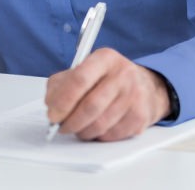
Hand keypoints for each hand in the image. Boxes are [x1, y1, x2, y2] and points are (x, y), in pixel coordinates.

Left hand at [44, 48, 170, 141]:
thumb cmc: (107, 79)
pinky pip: (111, 135)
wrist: (143, 86)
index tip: (52, 115)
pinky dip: (98, 136)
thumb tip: (51, 106)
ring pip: (100, 124)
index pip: (79, 79)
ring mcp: (134, 95)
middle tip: (61, 127)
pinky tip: (96, 129)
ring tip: (78, 128)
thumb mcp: (83, 71)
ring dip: (83, 131)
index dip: (62, 101)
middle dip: (70, 122)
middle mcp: (123, 74)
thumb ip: (61, 84)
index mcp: (105, 58)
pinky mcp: (141, 116)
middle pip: (90, 106)